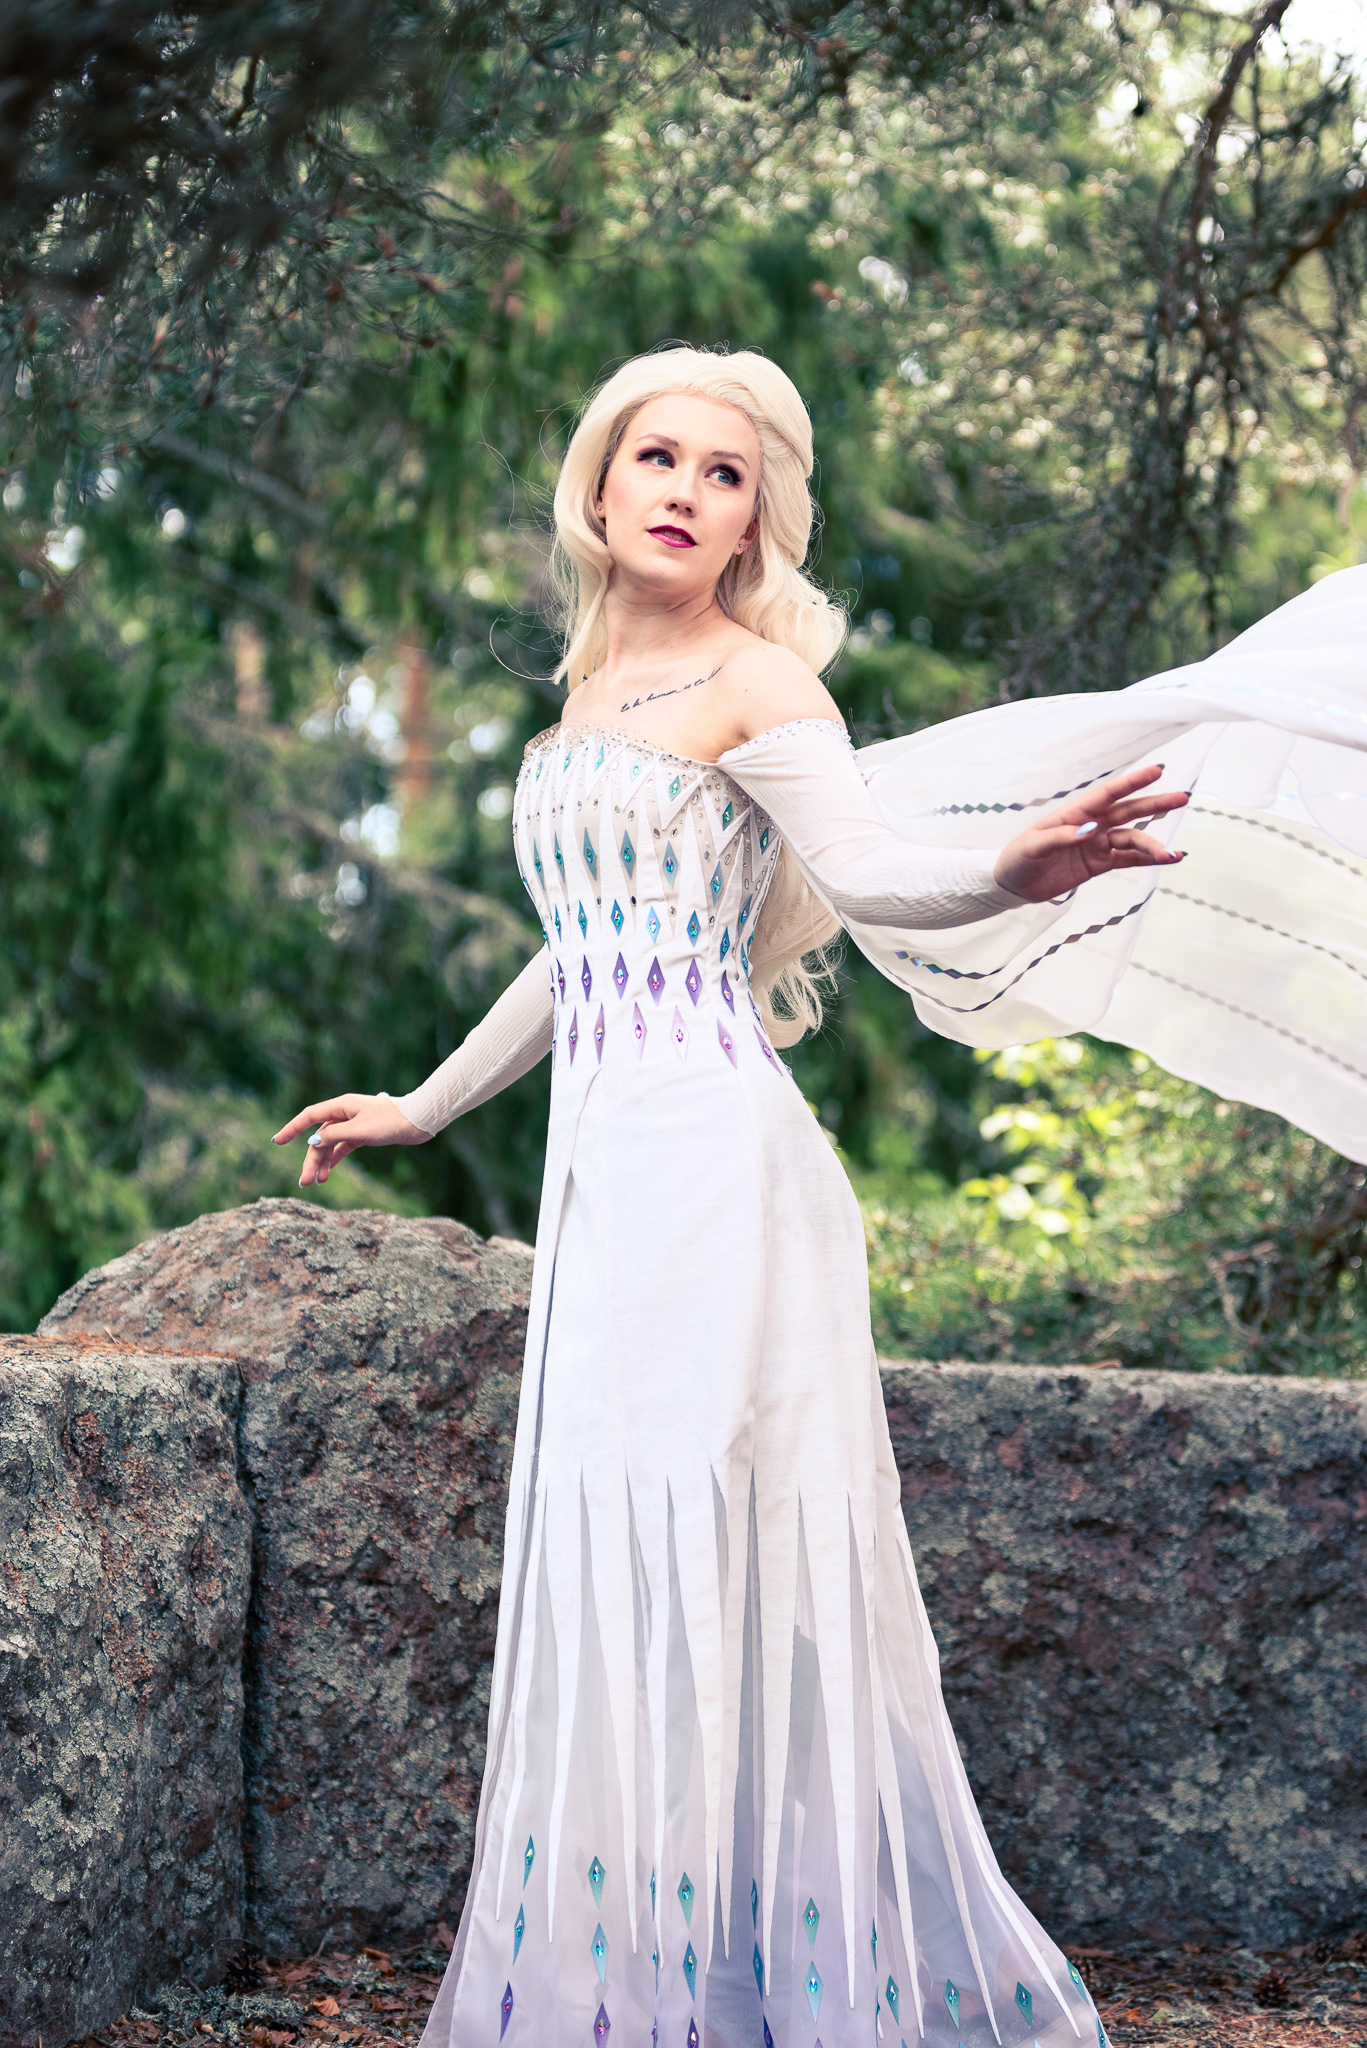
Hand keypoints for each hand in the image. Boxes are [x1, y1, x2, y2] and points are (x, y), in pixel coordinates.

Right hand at [272, 1094, 428, 1186]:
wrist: (418, 1121)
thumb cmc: (390, 1121)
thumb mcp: (360, 1130)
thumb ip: (334, 1135)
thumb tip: (313, 1141)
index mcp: (341, 1106)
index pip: (309, 1116)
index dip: (291, 1128)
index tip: (277, 1142)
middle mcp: (344, 1114)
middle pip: (319, 1137)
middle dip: (310, 1159)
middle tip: (304, 1182)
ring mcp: (353, 1125)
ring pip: (330, 1144)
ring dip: (322, 1163)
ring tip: (316, 1183)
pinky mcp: (363, 1135)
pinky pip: (342, 1148)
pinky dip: (335, 1160)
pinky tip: (328, 1174)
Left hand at [993, 764, 1188, 903]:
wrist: (1012, 884)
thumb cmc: (1018, 857)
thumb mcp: (1033, 846)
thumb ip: (1061, 837)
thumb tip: (1089, 831)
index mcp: (1075, 813)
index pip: (1108, 794)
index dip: (1132, 782)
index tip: (1157, 771)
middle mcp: (1092, 825)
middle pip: (1129, 811)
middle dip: (1156, 804)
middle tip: (1183, 797)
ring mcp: (1098, 844)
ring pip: (1133, 839)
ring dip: (1153, 845)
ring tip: (1172, 854)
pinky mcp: (1100, 865)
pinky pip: (1129, 860)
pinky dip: (1148, 860)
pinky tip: (1169, 859)